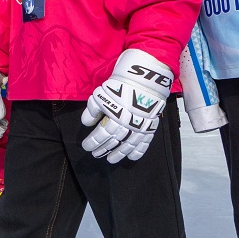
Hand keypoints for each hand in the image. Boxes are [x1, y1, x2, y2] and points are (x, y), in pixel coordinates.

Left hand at [80, 49, 172, 163]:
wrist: (145, 77)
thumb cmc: (120, 85)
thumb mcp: (101, 93)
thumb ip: (93, 109)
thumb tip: (86, 123)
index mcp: (116, 115)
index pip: (102, 133)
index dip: (94, 141)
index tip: (86, 147)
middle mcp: (129, 123)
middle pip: (115, 141)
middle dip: (104, 149)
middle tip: (96, 155)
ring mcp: (142, 125)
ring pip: (129, 144)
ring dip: (120, 153)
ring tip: (111, 160)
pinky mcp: (151, 124)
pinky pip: (146, 141)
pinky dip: (140, 150)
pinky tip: (132, 157)